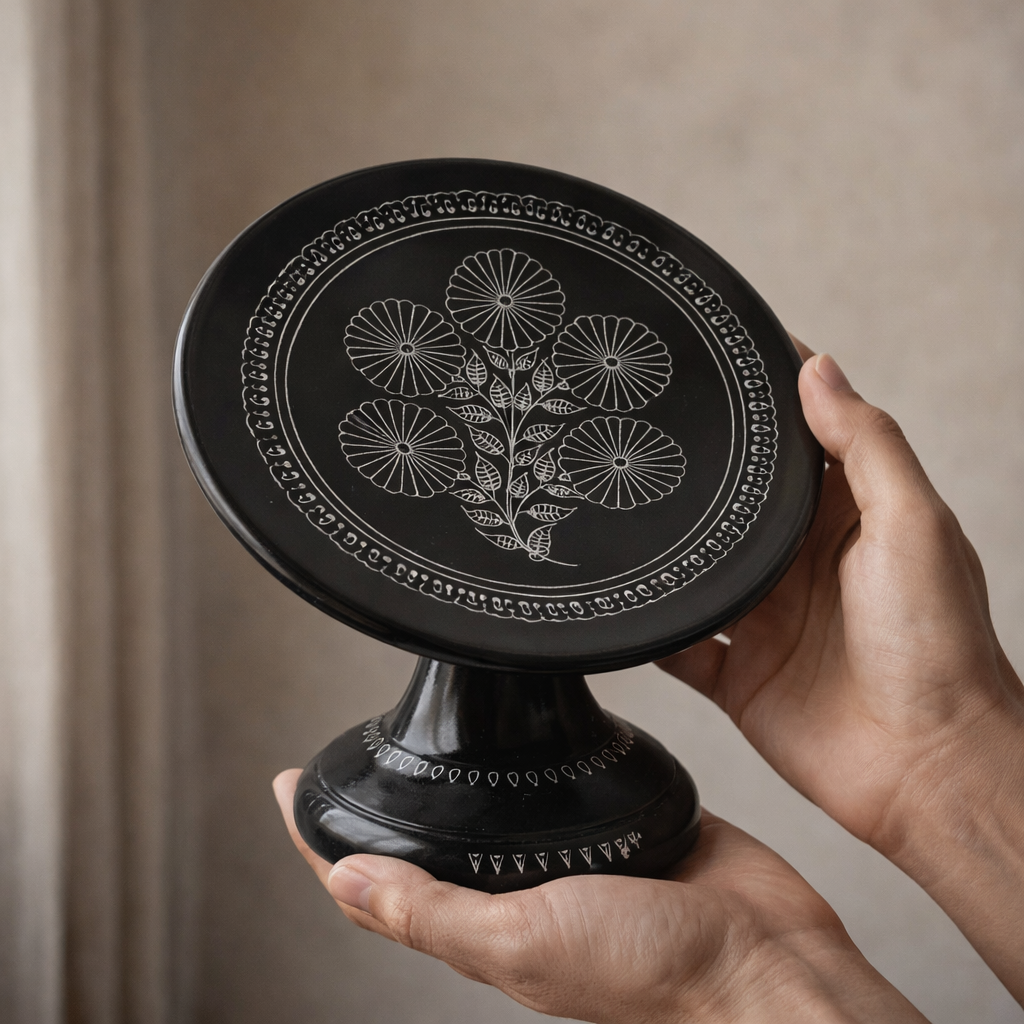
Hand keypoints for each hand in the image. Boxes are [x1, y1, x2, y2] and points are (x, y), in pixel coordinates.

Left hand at [274, 770, 925, 1023]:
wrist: (767, 960)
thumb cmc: (654, 975)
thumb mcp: (524, 943)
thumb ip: (435, 912)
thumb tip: (345, 880)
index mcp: (486, 924)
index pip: (378, 881)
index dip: (325, 838)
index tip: (288, 787)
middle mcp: (520, 886)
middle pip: (431, 835)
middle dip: (388, 794)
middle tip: (355, 737)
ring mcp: (570, 849)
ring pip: (495, 801)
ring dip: (460, 769)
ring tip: (433, 717)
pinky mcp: (620, 815)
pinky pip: (568, 776)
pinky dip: (538, 750)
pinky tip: (532, 717)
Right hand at [658, 345, 1023, 999]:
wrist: (926, 771)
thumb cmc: (939, 650)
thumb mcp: (912, 525)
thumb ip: (866, 446)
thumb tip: (820, 369)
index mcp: (850, 520)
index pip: (801, 443)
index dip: (766, 401)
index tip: (721, 360)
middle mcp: (803, 566)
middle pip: (737, 508)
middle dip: (698, 476)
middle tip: (641, 428)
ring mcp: (767, 621)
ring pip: (700, 574)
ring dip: (667, 554)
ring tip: (612, 511)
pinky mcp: (739, 677)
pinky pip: (679, 647)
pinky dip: (651, 632)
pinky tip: (622, 607)